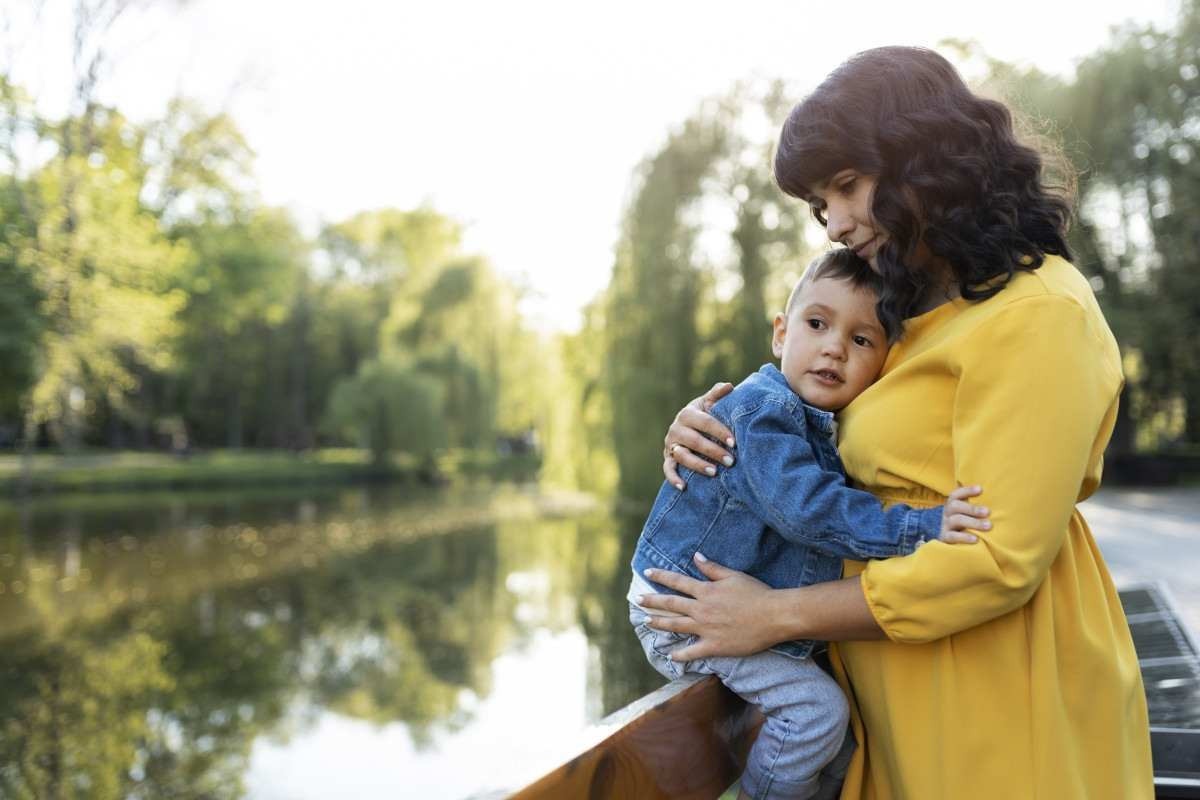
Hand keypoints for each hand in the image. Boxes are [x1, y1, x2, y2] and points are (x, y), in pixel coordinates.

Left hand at [637, 554, 778, 659]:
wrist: (773, 616)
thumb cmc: (756, 593)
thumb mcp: (733, 576)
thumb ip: (712, 568)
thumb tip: (696, 556)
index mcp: (706, 591)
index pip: (678, 582)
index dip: (661, 576)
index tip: (647, 572)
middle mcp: (701, 609)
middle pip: (671, 604)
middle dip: (652, 601)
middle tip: (638, 600)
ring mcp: (706, 629)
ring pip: (676, 626)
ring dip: (660, 624)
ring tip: (647, 622)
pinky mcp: (714, 646)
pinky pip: (693, 652)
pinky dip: (681, 654)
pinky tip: (671, 656)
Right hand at [663, 382, 735, 489]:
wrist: (688, 425)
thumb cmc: (704, 414)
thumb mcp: (709, 403)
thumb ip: (717, 395)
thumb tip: (729, 386)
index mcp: (688, 413)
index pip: (705, 422)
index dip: (719, 432)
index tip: (734, 442)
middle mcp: (676, 428)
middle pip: (694, 441)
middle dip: (713, 451)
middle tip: (731, 461)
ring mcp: (671, 444)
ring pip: (682, 455)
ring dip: (698, 465)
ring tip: (714, 472)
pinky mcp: (667, 457)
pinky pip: (668, 468)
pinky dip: (673, 478)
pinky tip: (684, 487)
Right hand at [938, 484, 990, 543]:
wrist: (953, 546)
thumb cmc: (969, 526)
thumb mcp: (970, 514)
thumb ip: (980, 507)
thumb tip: (1002, 497)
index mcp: (954, 504)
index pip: (957, 494)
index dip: (967, 490)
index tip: (980, 489)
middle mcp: (948, 513)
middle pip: (955, 506)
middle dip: (972, 508)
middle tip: (988, 512)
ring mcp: (946, 526)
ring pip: (956, 520)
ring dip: (973, 522)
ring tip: (988, 526)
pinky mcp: (945, 539)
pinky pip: (953, 536)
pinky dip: (964, 537)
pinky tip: (976, 539)